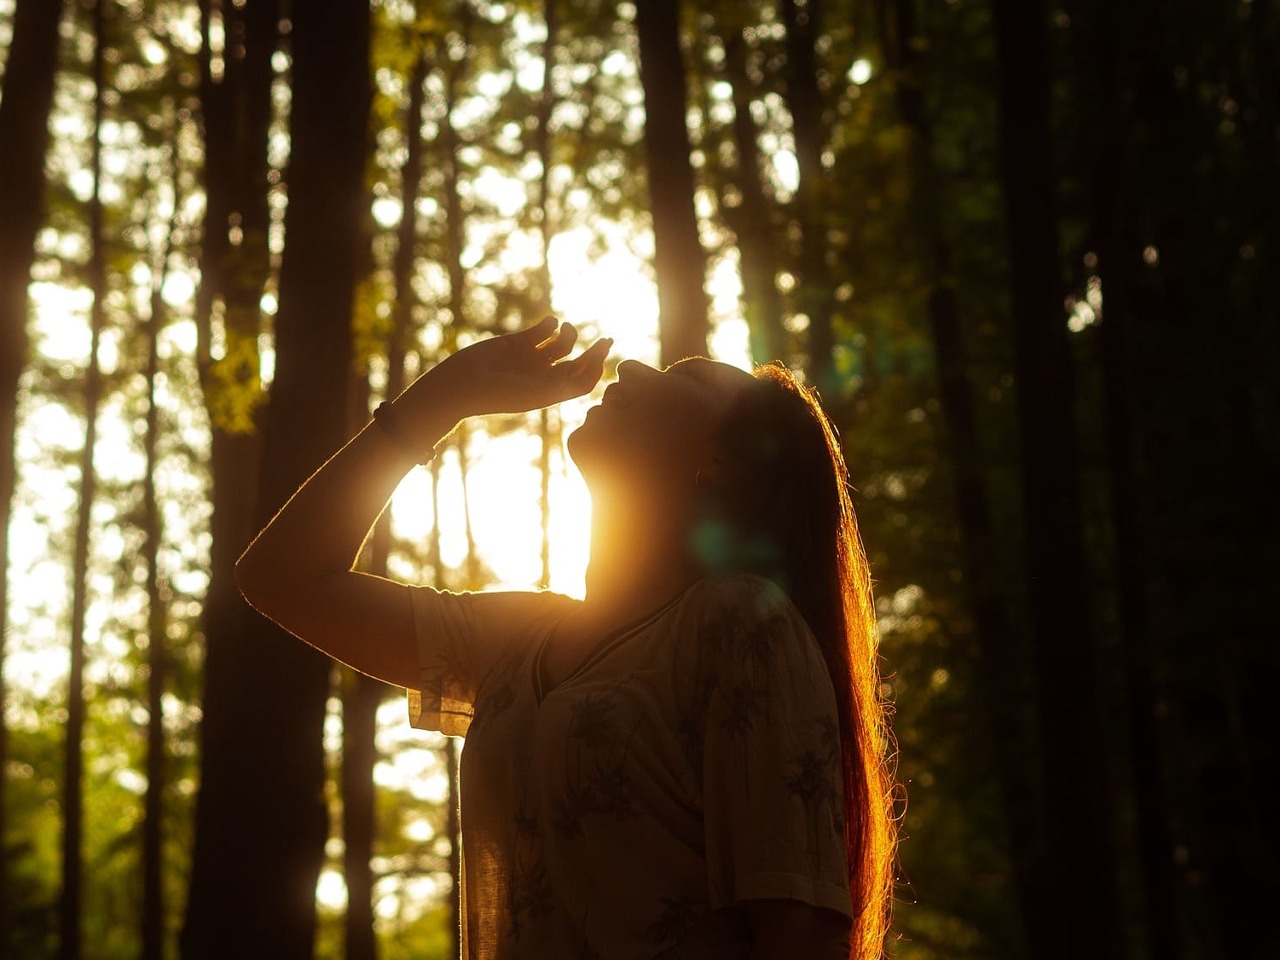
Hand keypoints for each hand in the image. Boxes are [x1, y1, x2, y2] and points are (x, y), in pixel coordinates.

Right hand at [413, 317, 611, 420]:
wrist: (462, 384)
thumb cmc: (498, 394)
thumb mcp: (533, 391)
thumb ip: (561, 383)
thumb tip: (588, 372)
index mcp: (550, 393)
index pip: (582, 382)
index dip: (596, 371)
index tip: (602, 359)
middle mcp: (544, 376)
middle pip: (578, 363)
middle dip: (594, 353)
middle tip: (607, 341)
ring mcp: (531, 359)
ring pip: (562, 344)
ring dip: (569, 335)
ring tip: (565, 329)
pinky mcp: (518, 342)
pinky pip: (542, 330)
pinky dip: (550, 324)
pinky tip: (550, 324)